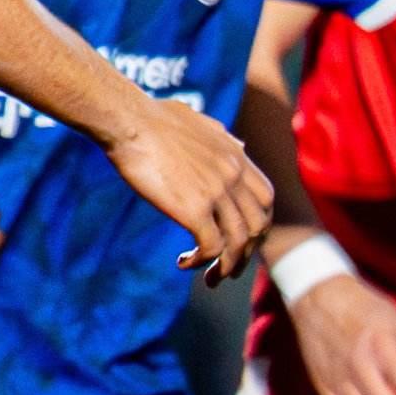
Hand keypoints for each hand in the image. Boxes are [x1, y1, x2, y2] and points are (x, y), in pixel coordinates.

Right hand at [103, 101, 274, 279]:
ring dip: (226, 267)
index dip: (257, 224)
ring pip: (238, 243)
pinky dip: (201, 261)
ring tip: (210, 278)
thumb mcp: (199, 121)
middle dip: (246, 252)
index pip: (265, 199)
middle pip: (257, 226)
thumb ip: (220, 136)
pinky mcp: (194, 208)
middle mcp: (234, 175)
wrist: (130, 120)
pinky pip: (211, 247)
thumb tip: (232, 141)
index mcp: (237, 156)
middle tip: (228, 268)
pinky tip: (183, 263)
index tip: (238, 238)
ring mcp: (217, 192)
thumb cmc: (152, 116)